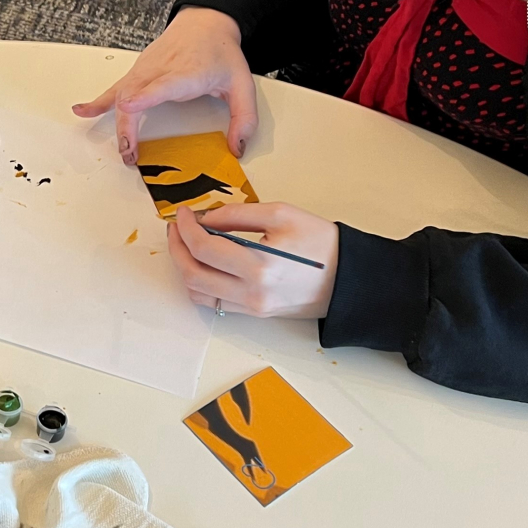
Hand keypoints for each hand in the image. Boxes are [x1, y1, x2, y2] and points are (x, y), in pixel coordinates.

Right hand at [72, 7, 257, 164]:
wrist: (205, 22)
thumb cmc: (220, 52)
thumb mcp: (243, 84)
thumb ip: (244, 118)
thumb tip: (236, 148)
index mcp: (187, 72)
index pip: (163, 84)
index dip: (145, 96)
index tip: (129, 106)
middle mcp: (161, 69)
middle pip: (135, 95)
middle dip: (128, 126)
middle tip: (131, 153)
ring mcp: (145, 69)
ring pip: (121, 94)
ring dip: (117, 123)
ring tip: (121, 148)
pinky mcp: (137, 71)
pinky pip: (114, 88)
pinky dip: (98, 102)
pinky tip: (82, 110)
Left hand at [168, 202, 339, 319]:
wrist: (349, 279)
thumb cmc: (322, 244)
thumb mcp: (282, 214)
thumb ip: (238, 214)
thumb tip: (206, 218)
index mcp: (261, 267)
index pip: (204, 248)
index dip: (186, 228)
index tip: (183, 212)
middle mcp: (252, 293)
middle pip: (193, 274)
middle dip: (177, 247)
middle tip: (177, 226)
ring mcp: (252, 308)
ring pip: (197, 293)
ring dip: (184, 266)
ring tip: (186, 243)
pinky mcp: (254, 314)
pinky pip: (213, 302)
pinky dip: (199, 282)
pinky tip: (202, 262)